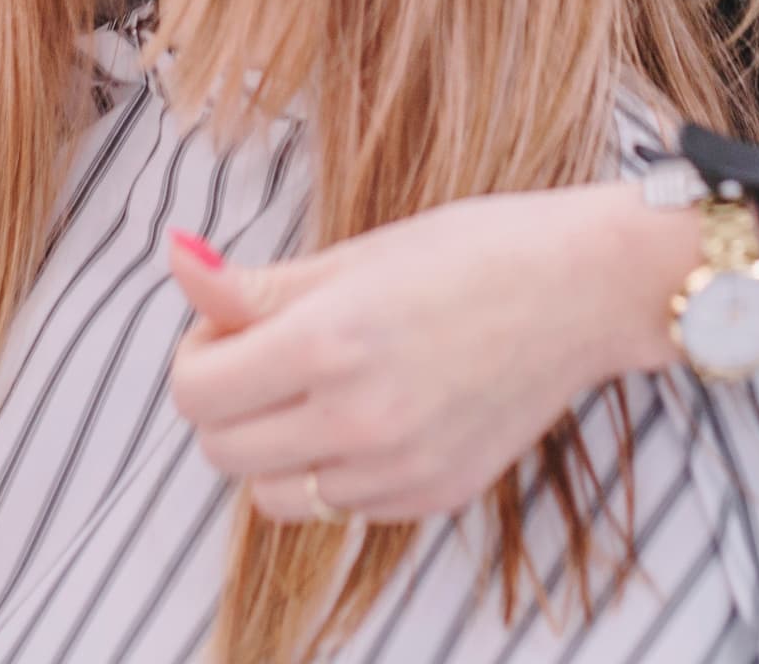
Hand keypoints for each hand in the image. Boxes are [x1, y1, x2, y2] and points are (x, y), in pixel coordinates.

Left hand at [162, 180, 703, 523]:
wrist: (583, 290)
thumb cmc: (469, 252)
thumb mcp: (352, 256)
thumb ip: (253, 285)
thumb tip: (175, 261)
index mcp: (327, 343)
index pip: (193, 391)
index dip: (198, 355)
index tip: (229, 328)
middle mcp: (357, 419)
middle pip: (220, 450)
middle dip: (226, 402)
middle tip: (268, 354)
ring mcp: (397, 470)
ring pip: (270, 495)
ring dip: (270, 448)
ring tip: (316, 391)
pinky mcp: (431, 497)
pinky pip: (338, 505)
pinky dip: (333, 469)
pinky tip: (373, 413)